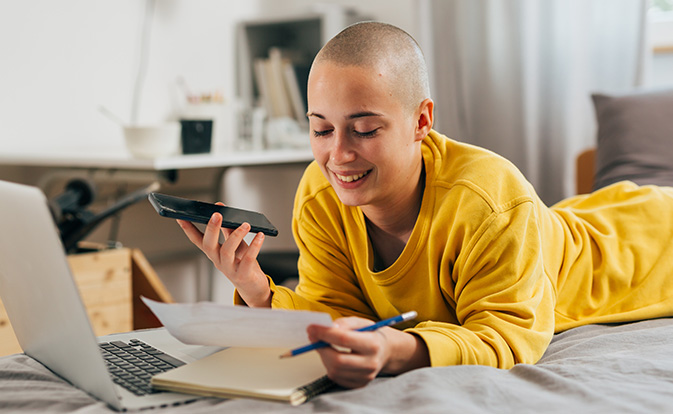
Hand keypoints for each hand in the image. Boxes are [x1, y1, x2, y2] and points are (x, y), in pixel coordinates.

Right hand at [176, 203, 270, 306]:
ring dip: (236, 235)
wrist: (253, 287)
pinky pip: (247, 259)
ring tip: (245, 224)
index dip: (188, 229)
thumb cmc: (243, 263)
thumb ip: (229, 228)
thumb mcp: (236, 244)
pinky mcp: (243, 275)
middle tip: (217, 214)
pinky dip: (254, 246)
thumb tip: (221, 209)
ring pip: (227, 251)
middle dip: (211, 229)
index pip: (197, 240)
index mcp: (214, 253)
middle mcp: (218, 261)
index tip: (181, 217)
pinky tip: (259, 235)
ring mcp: (229, 269)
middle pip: (209, 245)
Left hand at [307, 316, 429, 388]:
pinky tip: (333, 356)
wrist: (386, 351)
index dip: (325, 333)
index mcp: (373, 344)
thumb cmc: (371, 334)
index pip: (344, 339)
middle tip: (313, 337)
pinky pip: (336, 378)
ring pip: (335, 370)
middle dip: (321, 348)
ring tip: (324, 345)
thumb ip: (344, 323)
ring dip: (324, 356)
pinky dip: (329, 366)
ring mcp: (365, 377)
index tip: (311, 327)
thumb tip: (327, 327)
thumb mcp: (361, 322)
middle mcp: (371, 363)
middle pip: (338, 360)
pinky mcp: (359, 384)